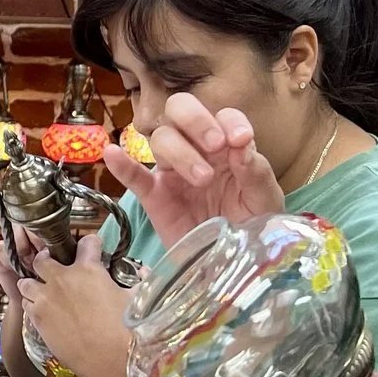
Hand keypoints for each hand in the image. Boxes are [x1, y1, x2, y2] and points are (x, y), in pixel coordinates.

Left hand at [0, 230, 129, 376]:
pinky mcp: (37, 319)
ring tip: (43, 291)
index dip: (90, 244)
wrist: (110, 361)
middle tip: (54, 267)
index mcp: (89, 269)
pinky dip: (32, 304)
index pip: (86, 243)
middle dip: (47, 260)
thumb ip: (138, 280)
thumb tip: (143, 270)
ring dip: (34, 284)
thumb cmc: (128, 329)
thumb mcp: (138, 299)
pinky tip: (42, 310)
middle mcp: (62, 279)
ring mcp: (46, 298)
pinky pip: (25, 304)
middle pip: (43, 259)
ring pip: (27, 282)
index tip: (91, 248)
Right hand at [104, 93, 286, 247]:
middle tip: (215, 146)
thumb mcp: (265, 199)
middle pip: (180, 111)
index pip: (222, 115)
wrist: (234, 265)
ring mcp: (172, 172)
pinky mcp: (154, 196)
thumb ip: (256, 171)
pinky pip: (133, 177)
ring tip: (202, 180)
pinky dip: (122, 164)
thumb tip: (241, 146)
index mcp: (227, 146)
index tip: (240, 140)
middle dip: (196, 121)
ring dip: (180, 151)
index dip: (229, 121)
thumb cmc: (252, 225)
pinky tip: (112, 154)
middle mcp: (197, 150)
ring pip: (161, 139)